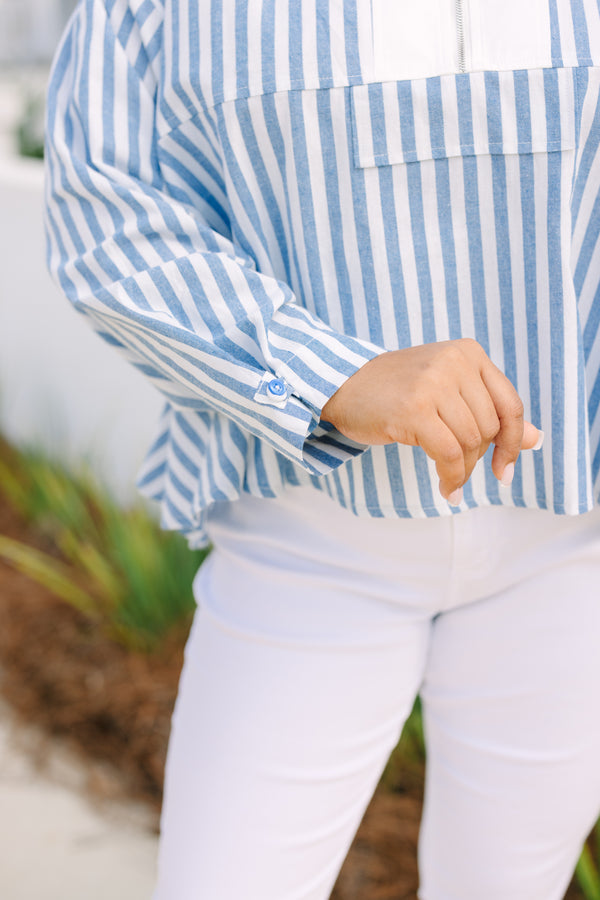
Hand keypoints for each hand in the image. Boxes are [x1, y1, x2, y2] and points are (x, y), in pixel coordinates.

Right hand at [320, 339, 542, 502]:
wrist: (342, 385)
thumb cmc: (396, 391)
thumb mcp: (448, 392)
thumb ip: (490, 412)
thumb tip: (536, 439)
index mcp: (468, 352)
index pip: (510, 404)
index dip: (512, 442)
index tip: (504, 470)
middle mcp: (454, 362)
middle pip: (489, 427)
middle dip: (478, 458)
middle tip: (458, 471)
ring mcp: (433, 384)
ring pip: (470, 442)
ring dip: (463, 471)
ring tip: (449, 479)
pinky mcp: (414, 409)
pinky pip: (449, 454)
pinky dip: (452, 477)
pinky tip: (446, 487)